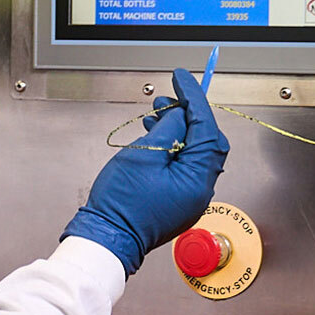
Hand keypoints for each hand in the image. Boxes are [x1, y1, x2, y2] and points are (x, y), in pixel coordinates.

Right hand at [62, 68, 229, 275]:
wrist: (108, 237)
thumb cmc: (121, 203)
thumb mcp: (142, 156)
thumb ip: (167, 132)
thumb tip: (179, 117)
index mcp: (198, 178)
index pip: (205, 127)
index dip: (194, 98)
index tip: (182, 78)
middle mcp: (201, 188)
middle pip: (205, 140)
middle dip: (188, 114)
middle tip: (167, 97)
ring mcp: (190, 197)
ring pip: (193, 152)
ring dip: (177, 130)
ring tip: (154, 117)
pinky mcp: (177, 200)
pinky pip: (182, 166)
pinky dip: (172, 147)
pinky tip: (155, 139)